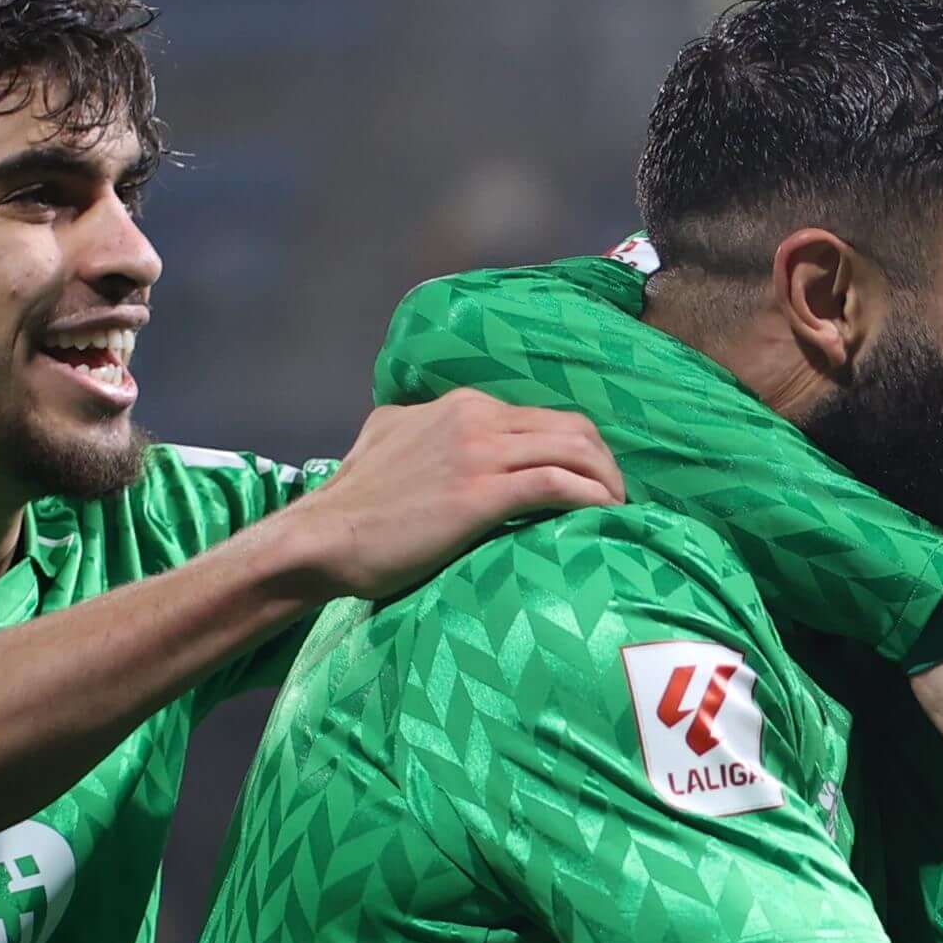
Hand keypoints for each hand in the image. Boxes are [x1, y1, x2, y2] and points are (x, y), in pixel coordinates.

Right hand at [282, 386, 627, 598]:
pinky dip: (591, 498)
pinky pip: (558, 484)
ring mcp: (479, 452)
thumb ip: (415, 424)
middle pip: (571, 427)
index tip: (590, 478)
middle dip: (604, 462)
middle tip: (616, 498)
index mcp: (459, 404)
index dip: (577, 447)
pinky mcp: (481, 492)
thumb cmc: (353, 503)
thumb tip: (423, 423)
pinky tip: (606, 518)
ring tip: (619, 511)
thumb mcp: (384, 437)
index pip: (542, 415)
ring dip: (607, 481)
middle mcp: (475, 417)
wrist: (322, 537)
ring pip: (573, 449)